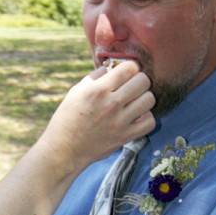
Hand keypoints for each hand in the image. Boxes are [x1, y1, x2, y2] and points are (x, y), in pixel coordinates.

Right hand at [39, 61, 154, 172]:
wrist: (65, 148)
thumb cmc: (68, 117)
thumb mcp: (77, 90)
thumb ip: (96, 76)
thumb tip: (113, 67)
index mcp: (98, 89)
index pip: (129, 68)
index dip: (130, 66)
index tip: (127, 71)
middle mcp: (111, 104)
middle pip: (143, 81)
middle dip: (138, 79)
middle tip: (131, 84)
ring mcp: (120, 121)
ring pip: (149, 99)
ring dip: (143, 97)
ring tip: (134, 100)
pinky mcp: (126, 136)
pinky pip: (150, 122)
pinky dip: (146, 117)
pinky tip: (136, 115)